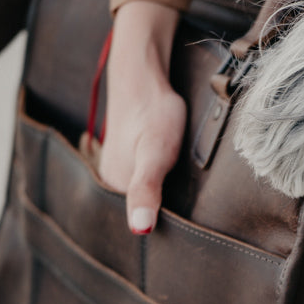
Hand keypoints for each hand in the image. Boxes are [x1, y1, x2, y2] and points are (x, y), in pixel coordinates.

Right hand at [98, 1, 185, 233]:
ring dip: (167, 196)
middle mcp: (112, 179)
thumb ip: (145, 190)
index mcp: (112, 186)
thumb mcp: (155, 155)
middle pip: (144, 207)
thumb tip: (139, 229)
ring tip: (187, 193)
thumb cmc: (153, 113)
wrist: (146, 74)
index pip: (139, 221)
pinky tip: (178, 175)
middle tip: (191, 203)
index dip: (165, 225)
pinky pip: (151, 176)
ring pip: (149, 192)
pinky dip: (165, 180)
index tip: (188, 224)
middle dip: (166, 211)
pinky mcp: (134, 154)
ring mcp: (122, 165)